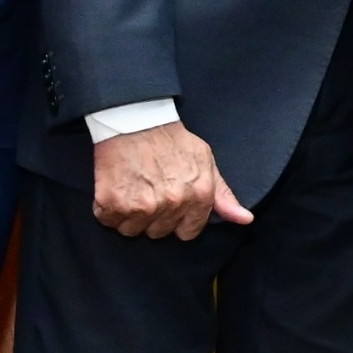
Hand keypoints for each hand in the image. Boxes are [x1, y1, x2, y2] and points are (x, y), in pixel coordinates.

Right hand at [93, 123, 252, 240]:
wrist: (136, 119)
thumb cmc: (172, 140)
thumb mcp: (206, 161)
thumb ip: (223, 195)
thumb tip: (245, 220)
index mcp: (199, 196)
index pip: (187, 232)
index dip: (177, 220)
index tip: (168, 205)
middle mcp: (173, 204)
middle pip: (158, 232)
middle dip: (152, 216)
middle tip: (147, 190)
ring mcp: (142, 206)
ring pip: (132, 230)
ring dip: (128, 215)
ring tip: (131, 188)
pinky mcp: (113, 203)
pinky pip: (108, 221)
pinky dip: (107, 209)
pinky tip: (114, 188)